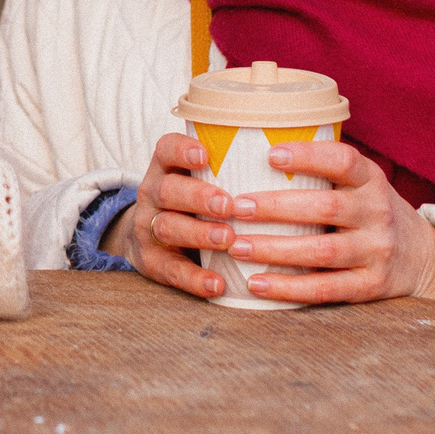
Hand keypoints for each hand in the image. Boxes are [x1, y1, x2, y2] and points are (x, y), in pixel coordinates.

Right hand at [102, 132, 239, 300]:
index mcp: (166, 168)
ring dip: (199, 233)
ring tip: (228, 239)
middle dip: (198, 196)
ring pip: (168, 227)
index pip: (167, 149)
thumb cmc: (190, 203)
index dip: (183, 150)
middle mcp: (152, 194)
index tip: (205, 154)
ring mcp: (147, 227)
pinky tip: (217, 284)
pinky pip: (171, 270)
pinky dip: (194, 278)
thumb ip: (228, 168)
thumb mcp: (196, 179)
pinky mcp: (151, 261)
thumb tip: (288, 157)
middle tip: (227, 205)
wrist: (146, 239)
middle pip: (167, 190)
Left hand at [213, 140, 434, 305]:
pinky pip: (325, 289)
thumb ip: (324, 172)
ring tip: (236, 246)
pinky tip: (256, 283)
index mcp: (371, 180)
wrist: (421, 258)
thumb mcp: (361, 184)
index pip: (343, 161)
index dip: (308, 156)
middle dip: (275, 207)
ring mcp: (377, 251)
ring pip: (321, 252)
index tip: (270, 154)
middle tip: (236, 207)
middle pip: (325, 208)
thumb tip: (252, 154)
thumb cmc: (369, 212)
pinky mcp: (371, 286)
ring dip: (274, 250)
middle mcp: (377, 213)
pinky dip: (288, 287)